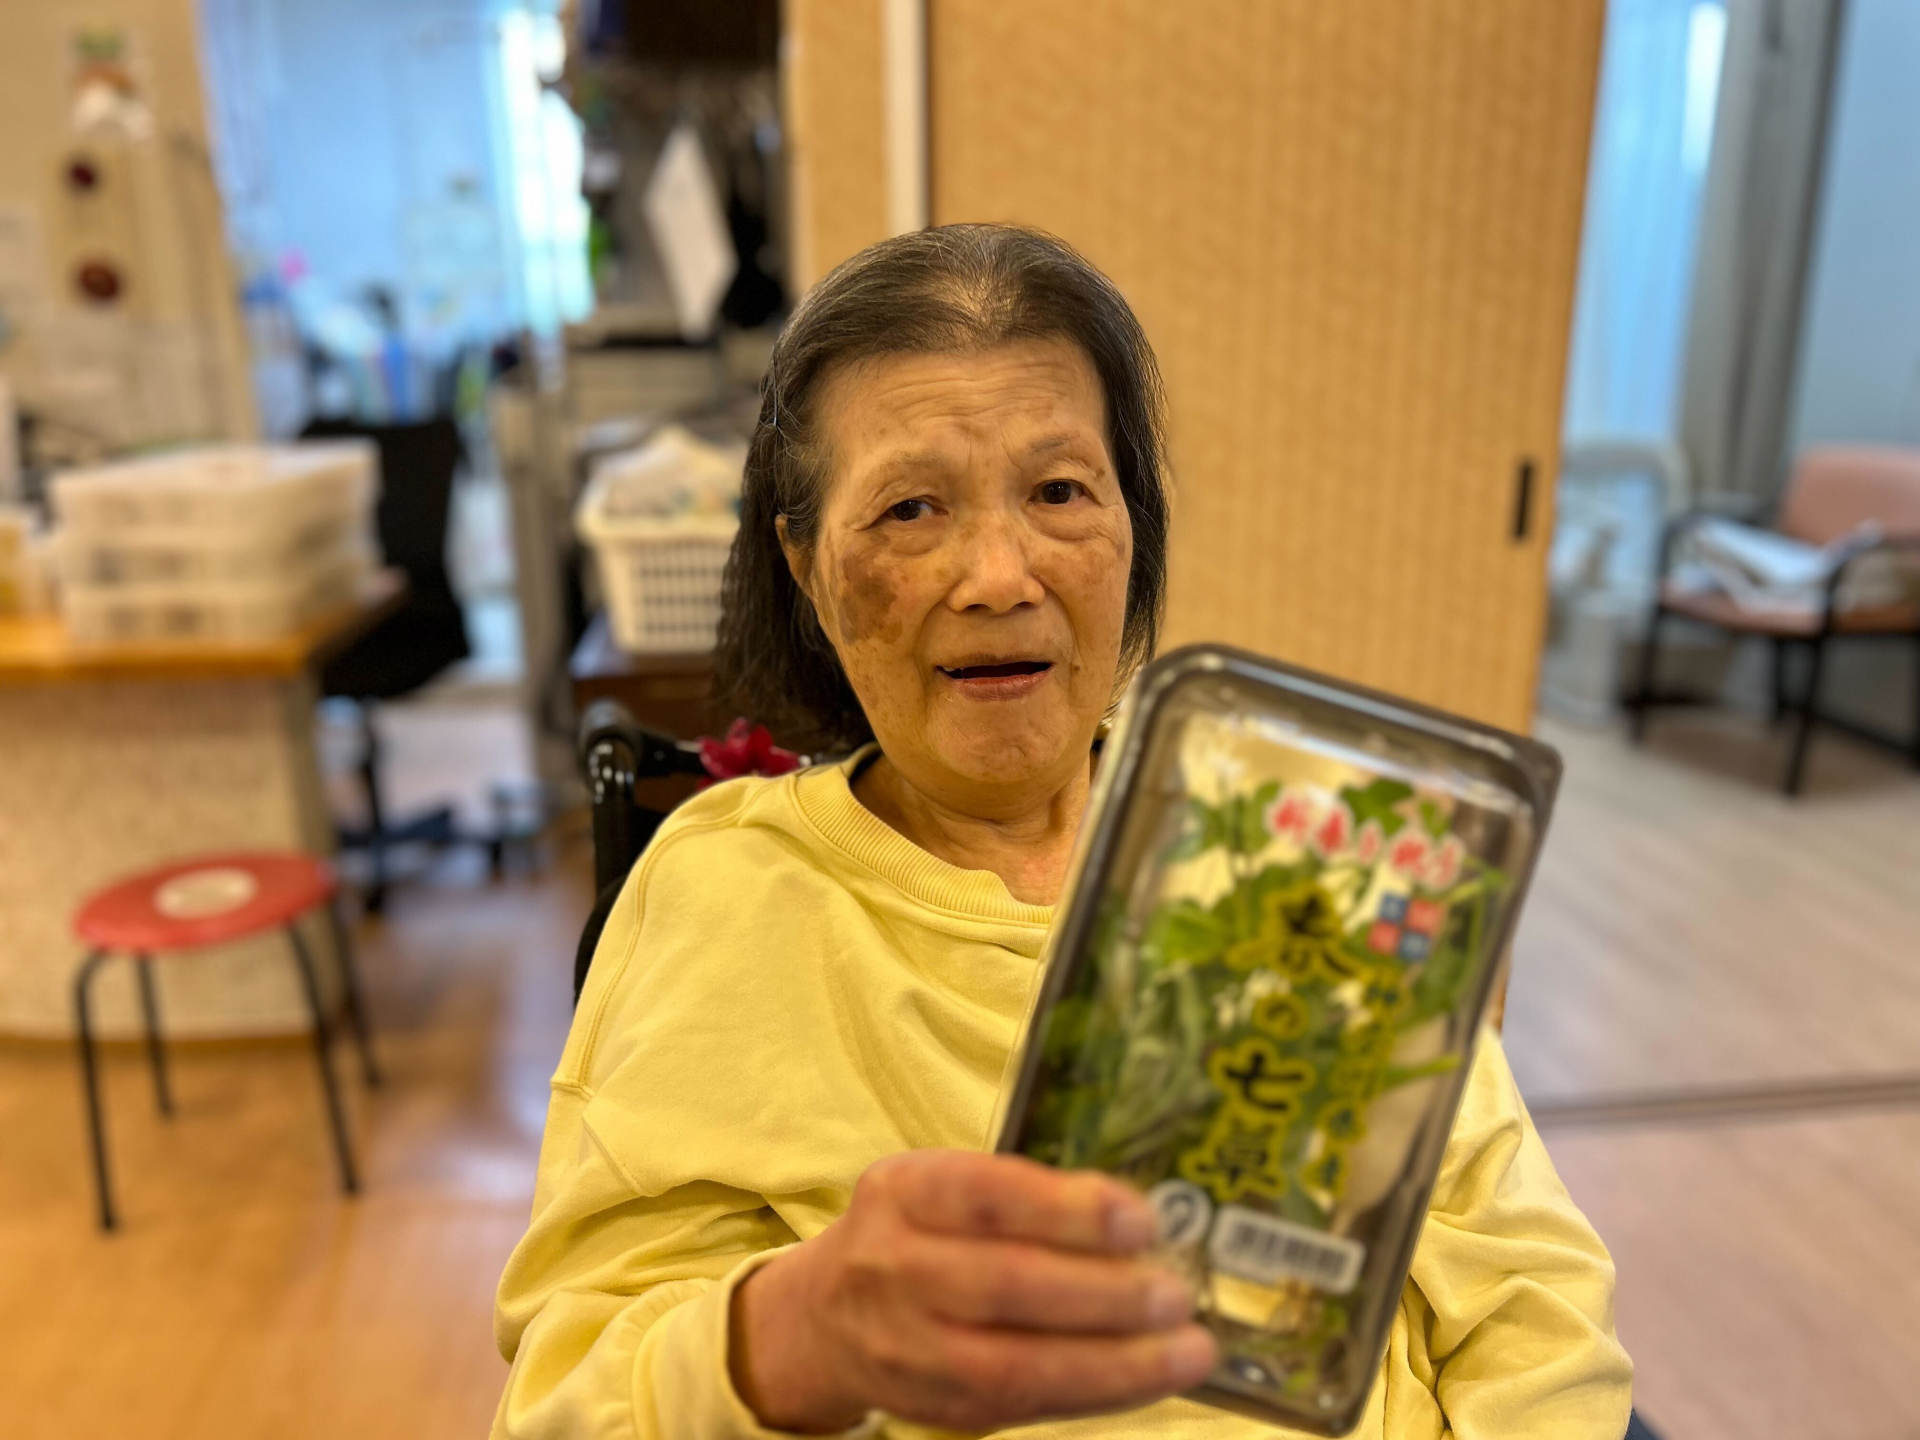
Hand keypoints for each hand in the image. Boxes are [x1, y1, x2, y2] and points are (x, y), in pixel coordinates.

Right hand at [729, 1150, 1216, 1431]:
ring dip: (1116, 1361)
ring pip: (1017, 1364)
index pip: (986, 1197)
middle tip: (1174, 1291)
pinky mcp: (941, 1408)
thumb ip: (1027, 1195)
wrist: (825, 1318)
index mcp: (901, 1192)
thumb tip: (1137, 1217)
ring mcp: (911, 1349)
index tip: (1140, 1219)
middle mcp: (893, 1268)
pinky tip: (1150, 1376)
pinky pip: (1028, 1406)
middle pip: (1004, 1285)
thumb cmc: (914, 1233)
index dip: (1067, 1210)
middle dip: (1103, 1292)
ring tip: (1187, 1348)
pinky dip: (1099, 1393)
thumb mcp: (945, 1186)